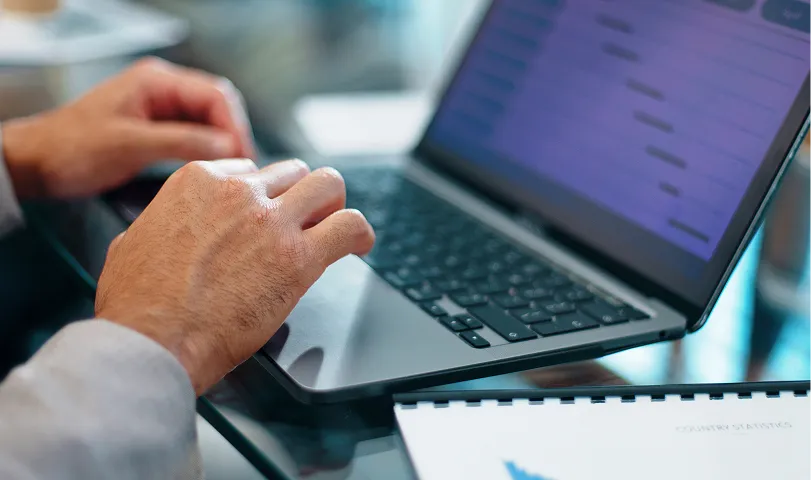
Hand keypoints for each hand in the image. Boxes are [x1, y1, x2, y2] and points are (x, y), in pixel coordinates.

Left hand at [2, 57, 255, 198]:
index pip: (215, 95)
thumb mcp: (132, 145)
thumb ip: (183, 142)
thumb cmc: (75, 149)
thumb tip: (229, 147)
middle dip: (232, 134)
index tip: (243, 155)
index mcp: (156, 82)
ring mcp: (160, 109)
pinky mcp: (157, 129)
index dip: (234, 125)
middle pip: (217, 106)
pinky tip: (211, 172)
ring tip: (231, 173)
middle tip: (242, 167)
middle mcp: (162, 89)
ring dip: (221, 145)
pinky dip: (206, 152)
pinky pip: (193, 136)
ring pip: (208, 123)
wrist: (38, 164)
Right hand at [95, 159, 374, 394]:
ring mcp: (272, 221)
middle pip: (291, 173)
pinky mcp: (299, 257)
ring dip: (333, 204)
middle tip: (304, 219)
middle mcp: (239, 193)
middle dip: (299, 195)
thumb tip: (158, 232)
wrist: (153, 341)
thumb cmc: (137, 305)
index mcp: (198, 182)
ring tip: (334, 225)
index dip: (261, 195)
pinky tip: (359, 245)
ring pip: (327, 185)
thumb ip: (157, 226)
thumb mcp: (131, 244)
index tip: (265, 214)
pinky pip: (349, 227)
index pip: (249, 169)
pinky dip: (360, 233)